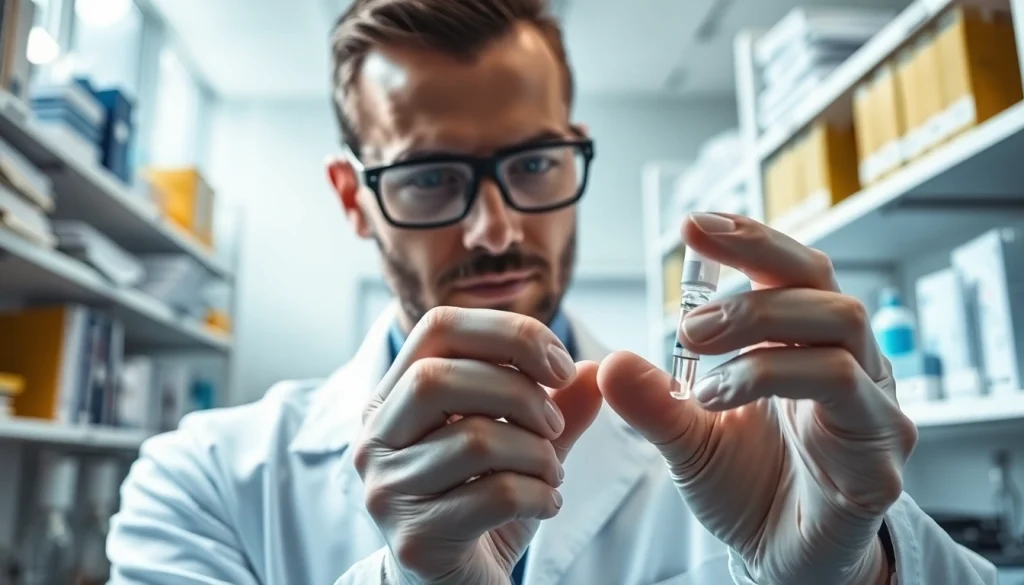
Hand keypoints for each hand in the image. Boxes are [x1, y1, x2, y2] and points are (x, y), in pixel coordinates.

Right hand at [354, 307, 602, 584]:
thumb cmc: (481, 504)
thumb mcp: (520, 443)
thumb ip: (554, 405)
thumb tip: (597, 370)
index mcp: (391, 398)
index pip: (437, 328)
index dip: (508, 333)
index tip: (561, 366)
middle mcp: (375, 439)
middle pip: (438, 378)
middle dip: (519, 393)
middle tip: (555, 425)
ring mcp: (387, 491)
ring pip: (472, 440)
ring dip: (537, 453)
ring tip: (553, 472)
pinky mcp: (415, 538)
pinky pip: (493, 496)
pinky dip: (539, 495)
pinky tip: (546, 504)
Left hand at [597, 213, 916, 584]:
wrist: (782, 563)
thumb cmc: (749, 490)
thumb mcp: (687, 441)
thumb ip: (653, 403)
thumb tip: (611, 361)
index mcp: (812, 349)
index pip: (794, 273)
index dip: (751, 239)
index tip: (693, 223)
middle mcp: (854, 368)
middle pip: (824, 285)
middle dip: (751, 278)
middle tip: (685, 317)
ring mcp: (874, 411)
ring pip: (841, 329)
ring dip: (759, 327)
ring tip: (695, 355)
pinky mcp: (877, 459)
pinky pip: (843, 395)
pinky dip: (773, 378)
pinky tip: (718, 398)